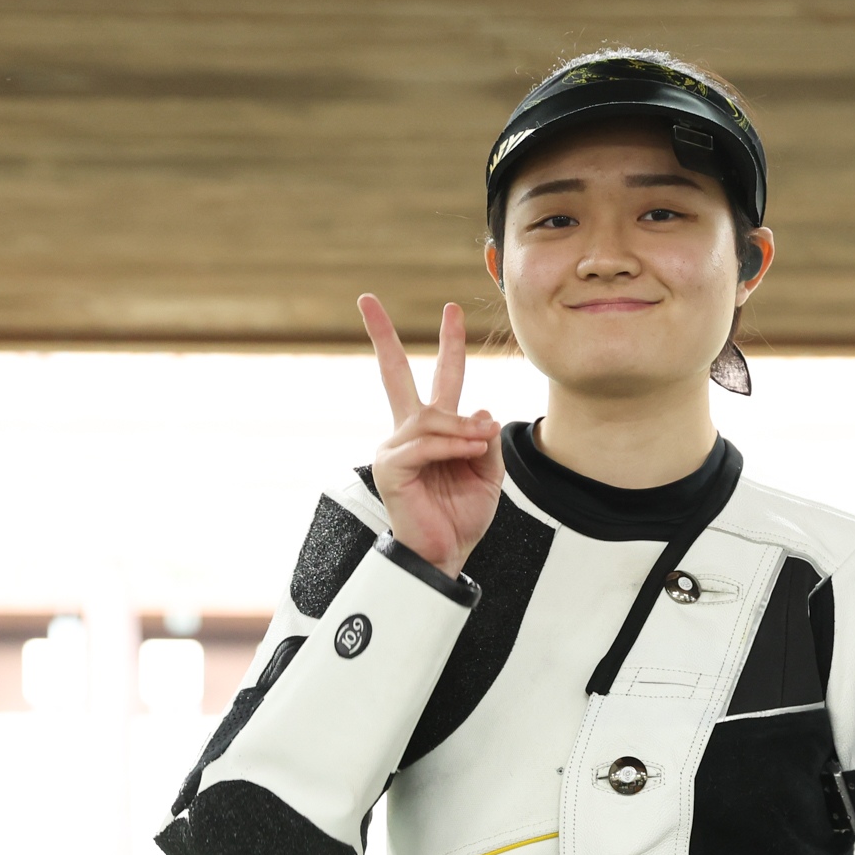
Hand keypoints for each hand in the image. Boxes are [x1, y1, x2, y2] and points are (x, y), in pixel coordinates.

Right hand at [360, 295, 502, 578]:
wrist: (446, 554)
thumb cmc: (460, 518)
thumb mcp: (488, 473)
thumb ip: (484, 440)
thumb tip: (480, 412)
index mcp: (434, 430)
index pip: (440, 379)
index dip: (448, 345)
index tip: (452, 310)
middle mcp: (409, 432)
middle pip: (393, 375)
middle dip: (382, 336)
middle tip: (366, 300)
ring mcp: (396, 447)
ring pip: (433, 417)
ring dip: (463, 430)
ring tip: (478, 447)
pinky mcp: (390, 466)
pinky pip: (426, 444)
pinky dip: (451, 447)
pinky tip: (465, 454)